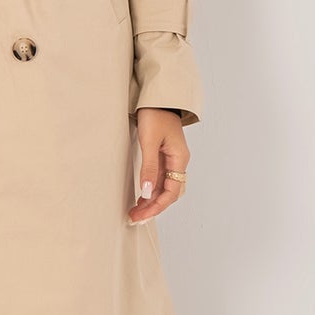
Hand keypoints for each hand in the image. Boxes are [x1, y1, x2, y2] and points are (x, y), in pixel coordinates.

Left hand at [127, 108, 188, 223]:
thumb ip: (149, 167)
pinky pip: (160, 179)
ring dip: (151, 201)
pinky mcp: (163, 155)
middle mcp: (178, 161)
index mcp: (179, 159)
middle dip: (154, 208)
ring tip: (135, 211)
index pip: (172, 191)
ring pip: (165, 187)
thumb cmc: (155, 114)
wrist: (157, 97)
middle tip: (135, 218)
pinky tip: (141, 197)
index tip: (141, 214)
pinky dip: (150, 190)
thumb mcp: (149, 141)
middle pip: (170, 193)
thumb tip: (148, 192)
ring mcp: (171, 159)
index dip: (157, 206)